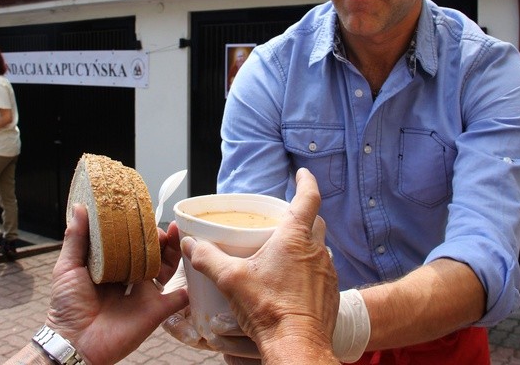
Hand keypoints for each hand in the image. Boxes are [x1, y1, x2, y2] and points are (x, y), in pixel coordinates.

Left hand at [44, 204, 188, 364]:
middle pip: (152, 254)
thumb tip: (81, 208)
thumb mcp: (68, 267)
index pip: (130, 243)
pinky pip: (176, 300)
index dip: (140, 230)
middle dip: (160, 239)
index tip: (146, 216)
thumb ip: (76, 238)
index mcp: (111, 267)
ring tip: (177, 241)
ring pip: (166, 270)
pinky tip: (192, 275)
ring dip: (174, 255)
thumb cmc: (66, 306)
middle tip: (165, 229)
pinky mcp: (154, 312)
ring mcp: (143, 295)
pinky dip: (187, 290)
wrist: (75, 340)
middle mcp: (129, 279)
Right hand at [182, 168, 339, 362]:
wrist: (298, 346)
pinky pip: (321, 271)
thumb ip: (208, 258)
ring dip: (305, 245)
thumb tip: (190, 244)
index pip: (308, 198)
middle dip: (302, 215)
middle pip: (315, 222)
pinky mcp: (329, 293)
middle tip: (283, 218)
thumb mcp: (231, 280)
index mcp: (295, 238)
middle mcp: (316, 251)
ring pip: (318, 248)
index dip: (306, 182)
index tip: (302, 173)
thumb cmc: (269, 310)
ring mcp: (326, 272)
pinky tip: (291, 281)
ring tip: (283, 252)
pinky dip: (308, 268)